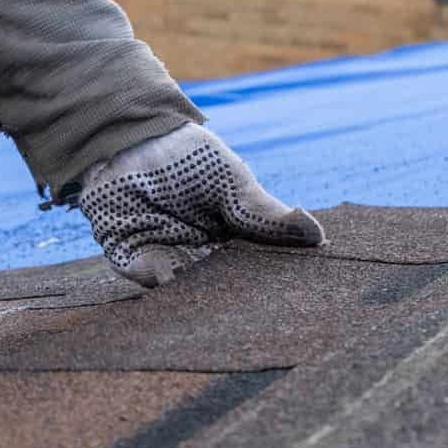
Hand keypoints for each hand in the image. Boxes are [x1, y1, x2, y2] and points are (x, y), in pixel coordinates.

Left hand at [79, 122, 324, 286]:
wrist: (130, 137)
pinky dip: (164, 279)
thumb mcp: (232, 182)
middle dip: (237, 298)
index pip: (255, 268)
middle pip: (223, 285)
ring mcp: (168, 258)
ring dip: (200, 294)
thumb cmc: (185, 156)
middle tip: (259, 310)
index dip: (272, 281)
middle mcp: (200, 254)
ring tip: (220, 306)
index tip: (297, 294)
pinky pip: (151, 277)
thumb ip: (265, 214)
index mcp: (229, 238)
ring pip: (188, 287)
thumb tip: (317, 236)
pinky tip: (178, 277)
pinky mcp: (134, 258)